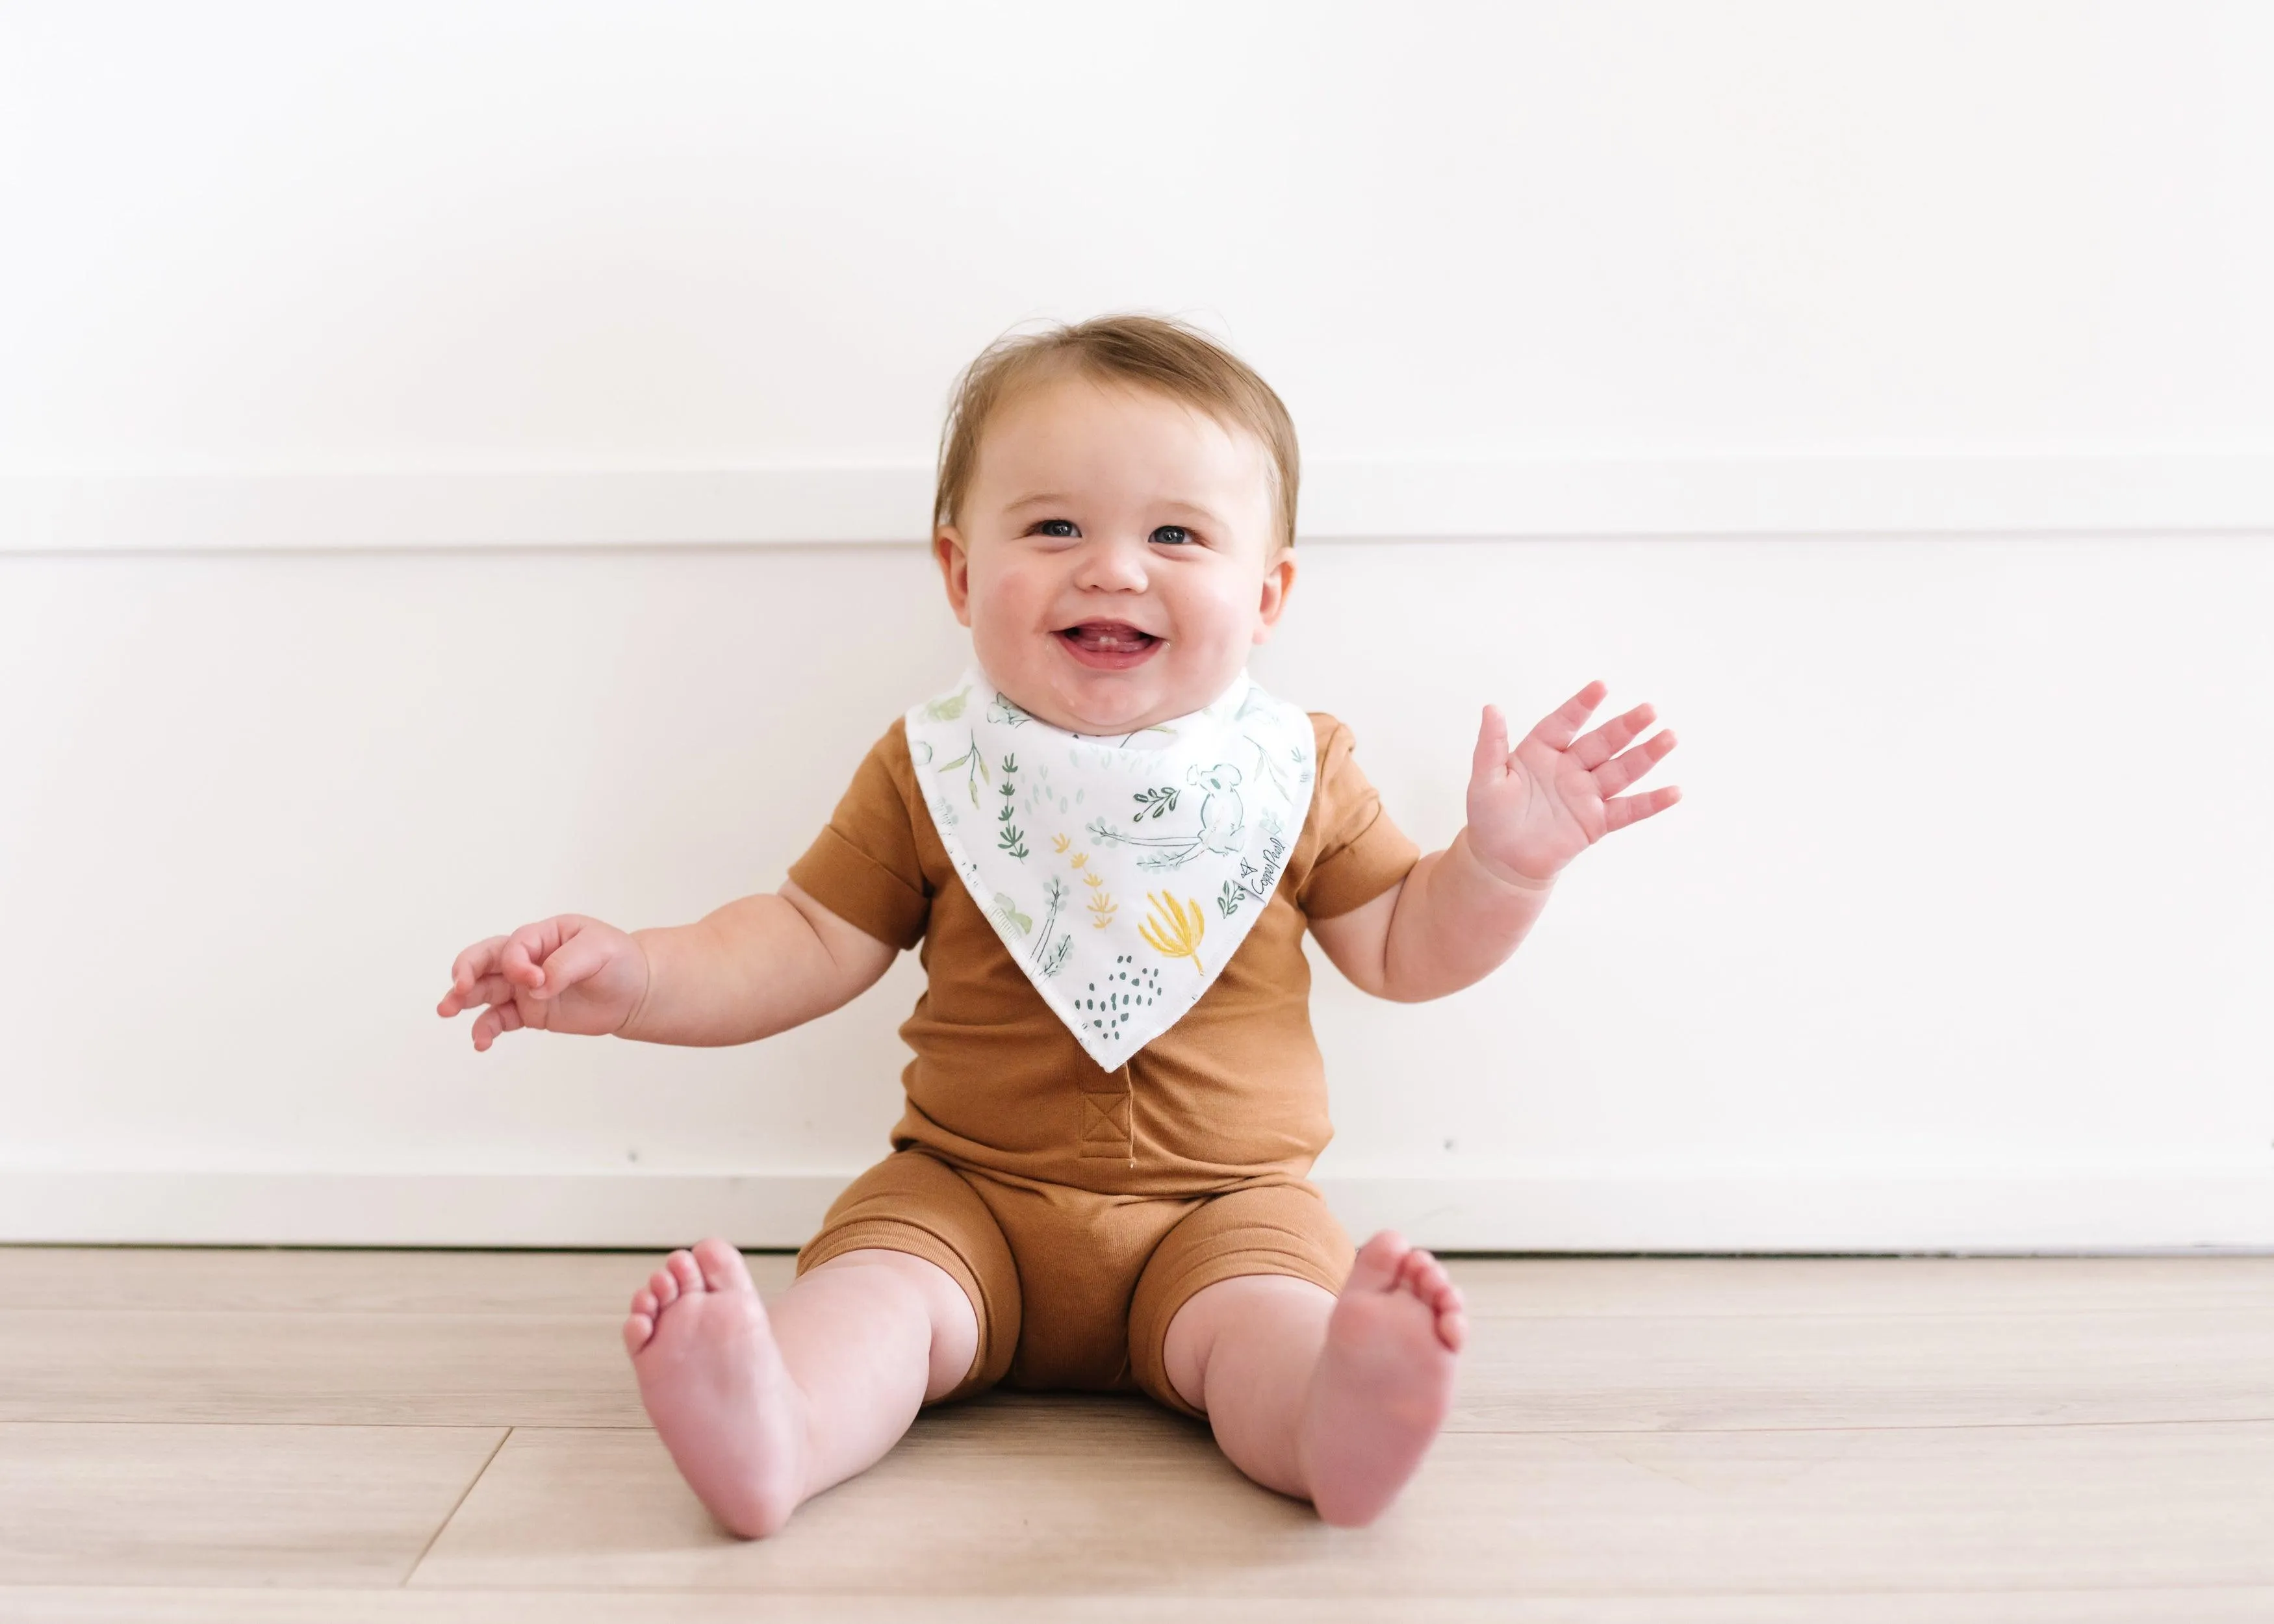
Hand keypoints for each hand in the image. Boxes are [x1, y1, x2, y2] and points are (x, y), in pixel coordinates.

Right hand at [435, 914, 649, 1051]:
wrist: (635, 992)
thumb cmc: (619, 961)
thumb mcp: (599, 951)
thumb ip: (565, 965)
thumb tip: (537, 987)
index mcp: (542, 935)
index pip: (514, 945)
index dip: (516, 963)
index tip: (536, 981)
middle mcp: (527, 958)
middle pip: (484, 960)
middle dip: (466, 971)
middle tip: (458, 988)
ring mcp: (524, 987)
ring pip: (484, 990)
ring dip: (462, 999)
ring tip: (446, 1010)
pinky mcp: (529, 1012)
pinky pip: (499, 1019)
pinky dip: (486, 1029)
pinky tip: (480, 1042)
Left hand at [1465, 681, 1680, 887]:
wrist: (1501, 862)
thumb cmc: (1490, 817)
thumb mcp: (1485, 779)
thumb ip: (1491, 744)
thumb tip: (1491, 708)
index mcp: (1542, 751)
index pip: (1565, 722)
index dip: (1582, 705)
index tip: (1601, 686)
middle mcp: (1569, 768)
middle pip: (1602, 742)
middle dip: (1626, 726)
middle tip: (1649, 710)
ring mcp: (1586, 794)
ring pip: (1621, 770)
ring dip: (1646, 755)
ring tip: (1669, 736)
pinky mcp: (1596, 822)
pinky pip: (1627, 810)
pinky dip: (1651, 803)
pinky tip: (1675, 791)